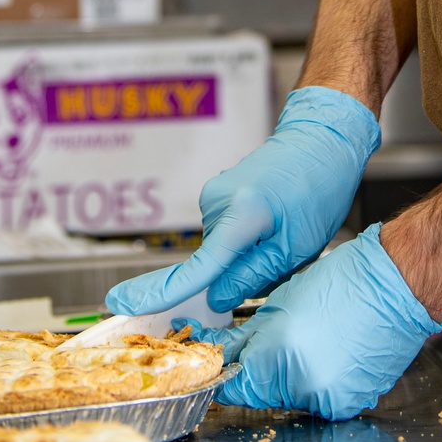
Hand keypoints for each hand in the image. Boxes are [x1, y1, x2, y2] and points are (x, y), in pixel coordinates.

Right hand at [106, 85, 379, 314]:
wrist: (322, 139)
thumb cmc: (319, 188)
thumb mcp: (298, 246)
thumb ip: (253, 276)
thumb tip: (215, 298)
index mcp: (240, 214)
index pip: (196, 267)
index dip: (158, 292)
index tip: (119, 302)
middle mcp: (217, 201)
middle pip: (213, 265)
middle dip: (242, 275)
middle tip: (284, 253)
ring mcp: (214, 195)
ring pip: (219, 252)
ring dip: (245, 257)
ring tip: (282, 233)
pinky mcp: (217, 194)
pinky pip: (223, 235)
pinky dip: (243, 242)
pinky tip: (271, 225)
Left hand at [179, 225, 441, 420]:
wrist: (399, 283)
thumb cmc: (347, 279)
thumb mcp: (283, 300)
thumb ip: (248, 335)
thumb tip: (225, 353)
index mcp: (282, 354)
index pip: (235, 383)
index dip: (223, 371)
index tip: (217, 361)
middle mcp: (305, 385)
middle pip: (261, 391)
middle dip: (258, 368)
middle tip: (266, 340)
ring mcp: (330, 399)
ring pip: (290, 396)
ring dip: (288, 375)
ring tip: (307, 338)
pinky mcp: (351, 403)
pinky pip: (318, 397)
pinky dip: (316, 379)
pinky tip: (327, 349)